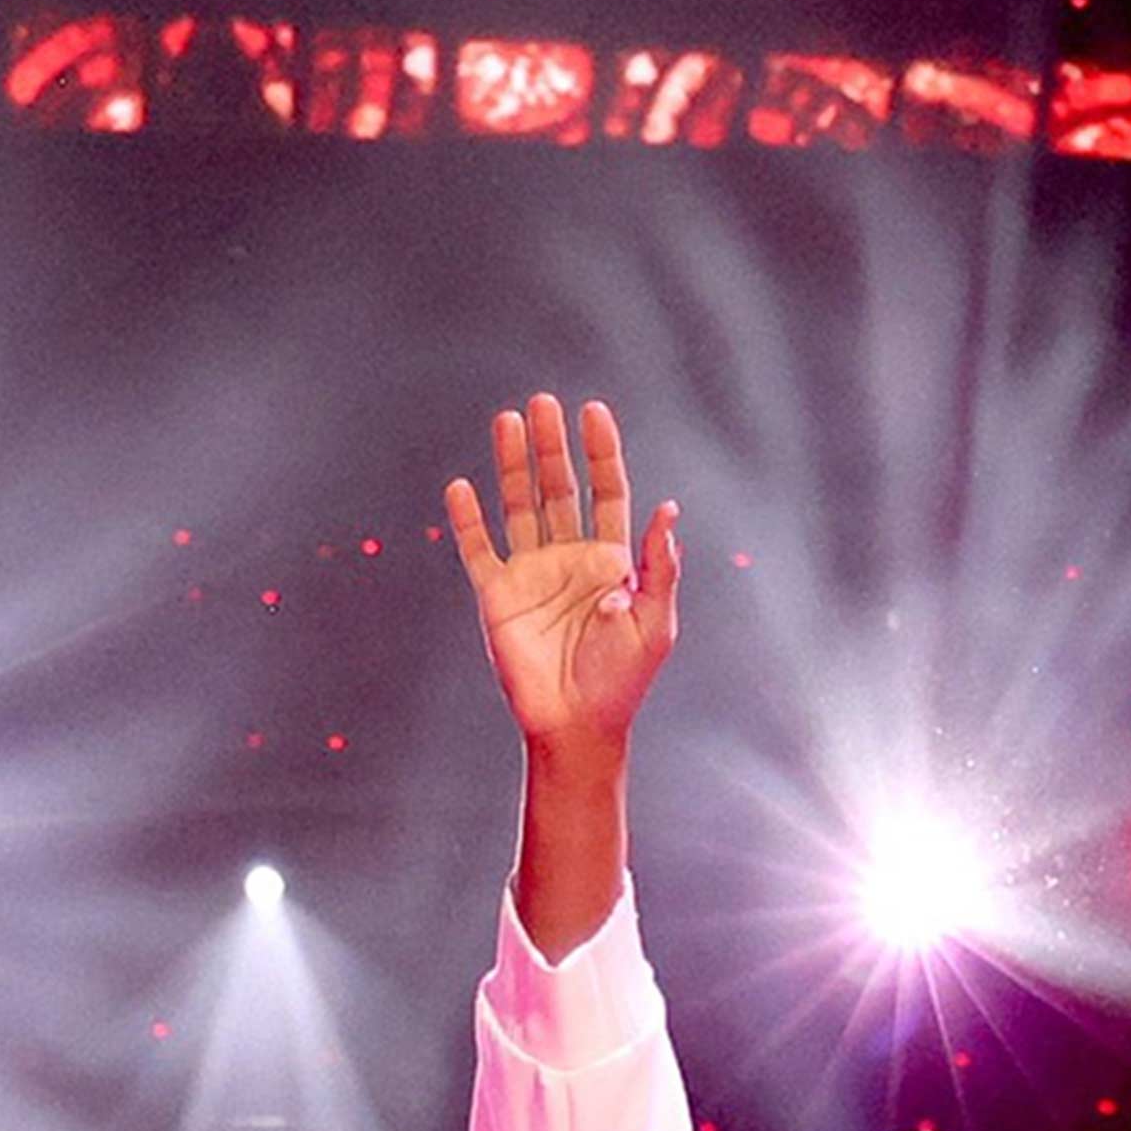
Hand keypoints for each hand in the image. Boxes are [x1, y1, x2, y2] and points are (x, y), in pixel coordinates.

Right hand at [444, 393, 679, 757]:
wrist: (577, 727)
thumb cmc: (622, 682)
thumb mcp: (654, 625)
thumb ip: (659, 568)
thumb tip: (668, 508)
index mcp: (611, 561)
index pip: (606, 492)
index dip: (601, 453)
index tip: (593, 413)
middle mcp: (569, 558)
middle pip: (559, 488)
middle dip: (552, 446)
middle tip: (543, 403)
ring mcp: (532, 574)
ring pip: (519, 505)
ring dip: (513, 464)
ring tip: (507, 421)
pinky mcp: (498, 596)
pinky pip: (479, 549)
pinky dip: (468, 520)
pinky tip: (461, 487)